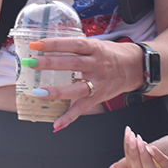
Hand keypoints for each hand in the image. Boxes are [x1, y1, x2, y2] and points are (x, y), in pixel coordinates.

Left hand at [25, 37, 142, 130]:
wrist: (136, 67)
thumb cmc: (112, 54)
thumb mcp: (97, 45)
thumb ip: (77, 47)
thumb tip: (50, 46)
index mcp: (95, 48)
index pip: (72, 44)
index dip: (54, 43)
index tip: (36, 44)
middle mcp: (97, 65)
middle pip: (71, 63)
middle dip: (49, 63)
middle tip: (31, 63)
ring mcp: (98, 82)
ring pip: (76, 88)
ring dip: (56, 91)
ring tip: (38, 92)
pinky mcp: (99, 97)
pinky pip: (83, 108)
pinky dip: (69, 117)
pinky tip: (56, 124)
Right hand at [109, 127, 167, 167]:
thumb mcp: (149, 153)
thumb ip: (132, 160)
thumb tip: (113, 167)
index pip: (131, 166)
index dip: (128, 151)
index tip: (127, 135)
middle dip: (133, 154)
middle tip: (131, 137)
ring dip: (144, 157)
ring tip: (140, 141)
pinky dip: (159, 159)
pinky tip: (152, 149)